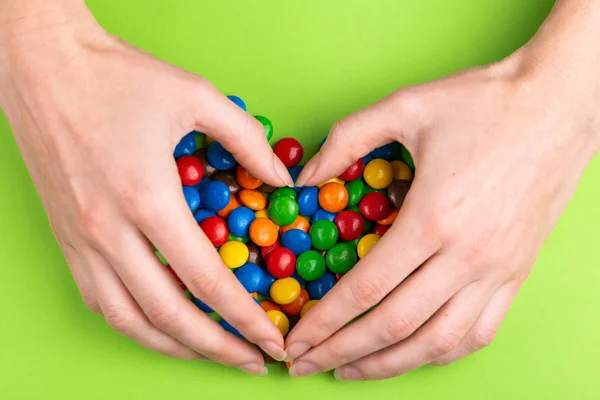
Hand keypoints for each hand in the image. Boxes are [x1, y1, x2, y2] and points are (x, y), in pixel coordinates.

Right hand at [0, 3, 291, 373]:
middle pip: (168, 317)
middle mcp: (108, 232)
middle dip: (216, 349)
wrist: (44, 65)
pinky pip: (98, 299)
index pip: (206, 281)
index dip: (245, 318)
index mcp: (147, 199)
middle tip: (252, 361)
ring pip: (127, 320)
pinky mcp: (65, 237)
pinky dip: (134, 323)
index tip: (273, 339)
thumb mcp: (197, 96)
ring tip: (210, 354)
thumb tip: (282, 179)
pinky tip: (158, 324)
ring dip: (173, 346)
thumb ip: (247, 141)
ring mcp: (80, 240)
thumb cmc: (119, 77)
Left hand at [285, 11, 599, 378]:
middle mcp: (466, 256)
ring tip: (352, 370)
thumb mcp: (404, 106)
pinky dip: (440, 351)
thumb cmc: (484, 102)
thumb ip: (346, 139)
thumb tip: (304, 178)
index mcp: (432, 218)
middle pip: (392, 325)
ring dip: (388, 364)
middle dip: (341, 351)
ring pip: (436, 341)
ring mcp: (497, 270)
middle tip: (307, 364)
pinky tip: (413, 352)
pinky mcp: (517, 273)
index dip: (324, 321)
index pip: (364, 290)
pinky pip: (478, 332)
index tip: (297, 340)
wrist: (560, 103)